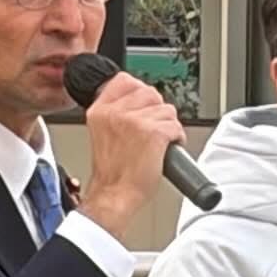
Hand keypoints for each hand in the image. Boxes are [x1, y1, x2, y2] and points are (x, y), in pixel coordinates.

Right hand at [78, 72, 186, 241]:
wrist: (115, 196)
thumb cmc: (112, 173)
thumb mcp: (102, 134)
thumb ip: (114, 113)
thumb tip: (137, 100)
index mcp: (100, 110)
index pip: (124, 80)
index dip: (139, 92)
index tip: (142, 106)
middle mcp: (115, 112)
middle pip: (150, 93)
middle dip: (156, 111)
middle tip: (151, 131)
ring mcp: (134, 121)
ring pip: (166, 110)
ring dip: (167, 126)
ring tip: (157, 144)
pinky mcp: (153, 133)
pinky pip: (176, 126)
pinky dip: (177, 139)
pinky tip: (165, 150)